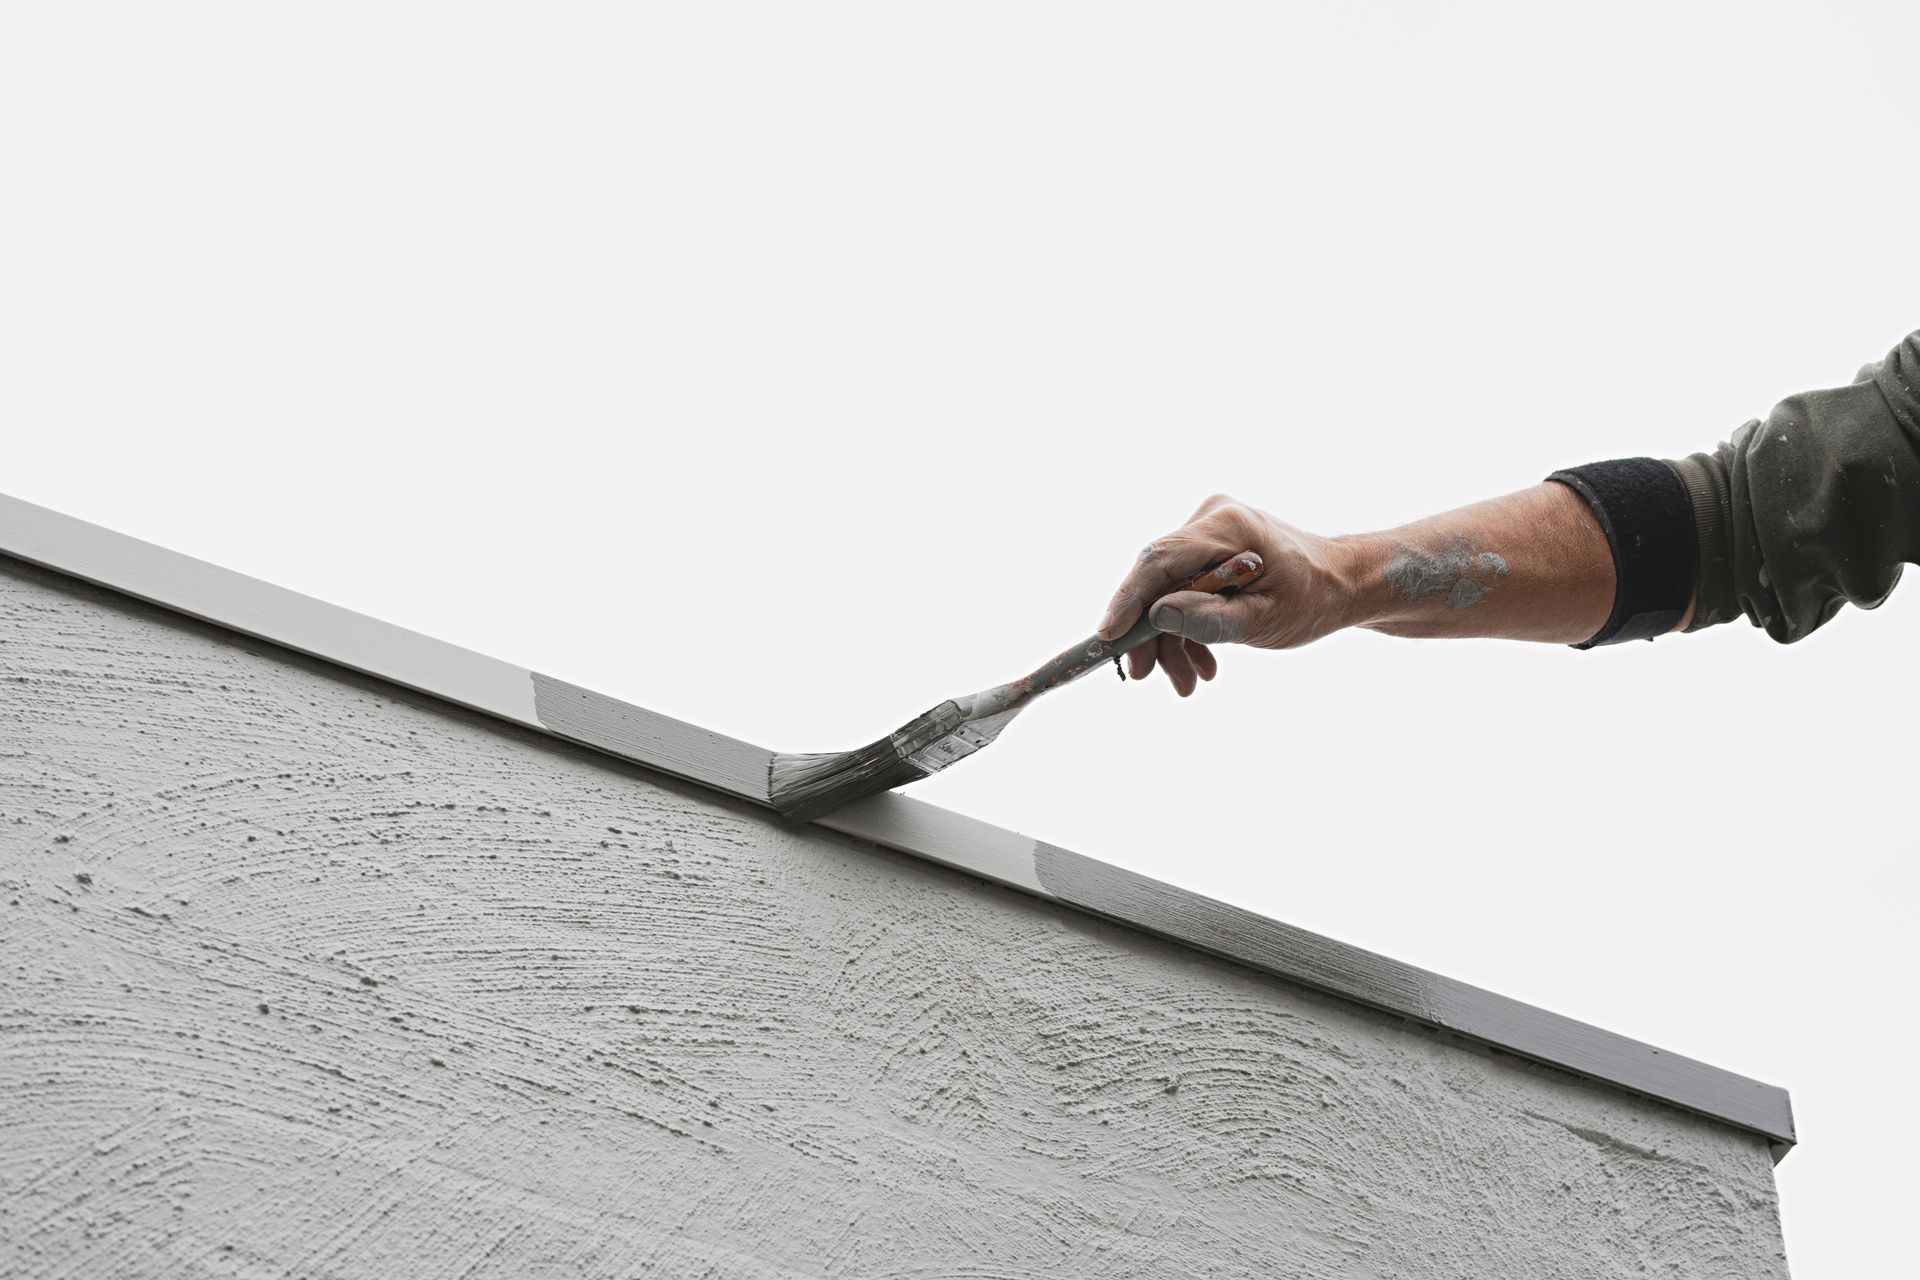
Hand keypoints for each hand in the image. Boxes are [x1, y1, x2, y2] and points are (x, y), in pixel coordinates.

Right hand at [1095, 494, 1354, 694]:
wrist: (1342, 585)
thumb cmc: (1313, 599)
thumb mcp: (1265, 619)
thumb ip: (1210, 619)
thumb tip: (1156, 617)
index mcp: (1226, 526)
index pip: (1159, 560)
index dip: (1128, 600)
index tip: (1107, 637)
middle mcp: (1210, 521)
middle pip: (1157, 579)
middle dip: (1151, 632)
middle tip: (1146, 675)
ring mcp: (1208, 535)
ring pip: (1166, 590)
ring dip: (1171, 639)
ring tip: (1188, 682)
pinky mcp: (1209, 552)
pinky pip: (1182, 590)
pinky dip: (1187, 627)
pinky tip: (1201, 663)